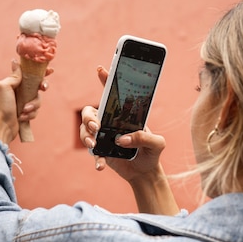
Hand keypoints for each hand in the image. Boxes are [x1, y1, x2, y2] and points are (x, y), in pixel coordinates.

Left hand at [0, 60, 49, 144]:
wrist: (3, 125)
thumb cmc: (2, 105)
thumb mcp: (4, 87)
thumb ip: (13, 76)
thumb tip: (16, 62)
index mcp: (16, 83)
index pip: (30, 73)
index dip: (41, 71)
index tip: (50, 70)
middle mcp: (21, 91)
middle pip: (39, 85)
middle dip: (43, 86)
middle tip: (43, 88)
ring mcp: (25, 102)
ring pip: (39, 100)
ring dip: (33, 105)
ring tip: (24, 110)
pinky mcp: (28, 112)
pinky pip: (36, 111)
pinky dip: (30, 114)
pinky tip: (21, 117)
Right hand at [81, 66, 178, 214]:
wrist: (145, 172)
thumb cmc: (152, 152)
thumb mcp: (157, 144)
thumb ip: (144, 137)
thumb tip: (122, 139)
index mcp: (124, 115)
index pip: (113, 95)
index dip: (106, 80)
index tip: (101, 69)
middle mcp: (110, 123)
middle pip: (90, 113)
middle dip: (88, 117)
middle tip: (95, 127)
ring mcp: (103, 137)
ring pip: (85, 130)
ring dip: (86, 136)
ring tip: (94, 146)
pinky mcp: (101, 152)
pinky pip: (92, 152)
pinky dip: (95, 158)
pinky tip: (101, 166)